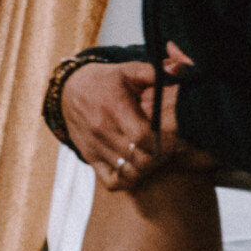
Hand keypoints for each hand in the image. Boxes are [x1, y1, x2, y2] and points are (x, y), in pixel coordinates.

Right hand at [62, 58, 212, 191]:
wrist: (69, 90)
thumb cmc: (105, 81)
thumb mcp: (129, 71)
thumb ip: (156, 71)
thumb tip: (181, 70)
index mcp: (114, 108)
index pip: (143, 138)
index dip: (162, 142)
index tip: (171, 138)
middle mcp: (102, 130)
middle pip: (139, 158)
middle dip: (158, 157)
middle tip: (167, 149)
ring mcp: (95, 146)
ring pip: (128, 172)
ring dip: (146, 169)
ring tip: (153, 157)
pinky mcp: (89, 156)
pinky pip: (111, 180)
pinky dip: (126, 180)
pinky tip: (134, 168)